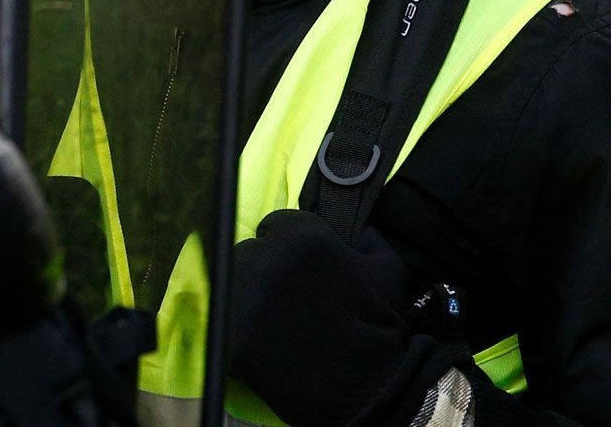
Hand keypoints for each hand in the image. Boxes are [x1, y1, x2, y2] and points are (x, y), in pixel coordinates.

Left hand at [230, 209, 461, 425]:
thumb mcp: (387, 269)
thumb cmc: (379, 328)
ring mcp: (243, 296)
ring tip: (270, 315)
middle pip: (250, 250)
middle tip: (285, 293)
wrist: (367, 392)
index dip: (287, 243)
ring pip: (230, 278)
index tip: (296, 264)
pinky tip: (261, 336)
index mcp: (303, 239)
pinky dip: (238, 324)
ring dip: (246, 291)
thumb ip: (364, 233)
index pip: (276, 223)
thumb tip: (347, 219)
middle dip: (266, 266)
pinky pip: (223, 315)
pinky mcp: (230, 332)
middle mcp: (267, 260)